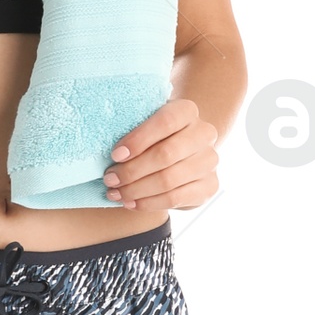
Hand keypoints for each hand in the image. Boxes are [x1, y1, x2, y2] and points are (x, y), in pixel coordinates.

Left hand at [103, 98, 219, 209]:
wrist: (183, 152)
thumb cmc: (154, 136)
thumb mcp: (145, 123)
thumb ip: (131, 127)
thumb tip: (104, 148)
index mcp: (187, 111)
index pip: (165, 122)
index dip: (138, 139)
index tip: (115, 155)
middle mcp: (204, 133)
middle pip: (166, 155)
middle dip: (132, 170)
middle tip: (109, 179)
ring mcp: (210, 161)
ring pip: (169, 180)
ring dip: (137, 189)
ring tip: (116, 193)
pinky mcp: (209, 186)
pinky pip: (175, 198)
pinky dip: (148, 203)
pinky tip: (131, 202)